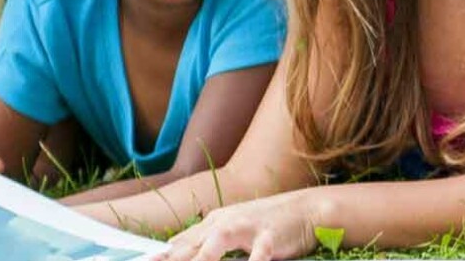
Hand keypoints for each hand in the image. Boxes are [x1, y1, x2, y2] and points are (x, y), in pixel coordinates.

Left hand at [154, 193, 319, 260]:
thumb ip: (202, 240)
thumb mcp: (229, 228)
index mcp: (212, 224)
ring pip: (217, 244)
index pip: (178, 245)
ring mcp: (247, 228)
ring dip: (202, 259)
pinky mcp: (270, 237)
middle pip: (190, 246)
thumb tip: (171, 250)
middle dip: (170, 260)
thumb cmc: (265, 223)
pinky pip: (258, 254)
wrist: (306, 208)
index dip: (158, 258)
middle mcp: (224, 223)